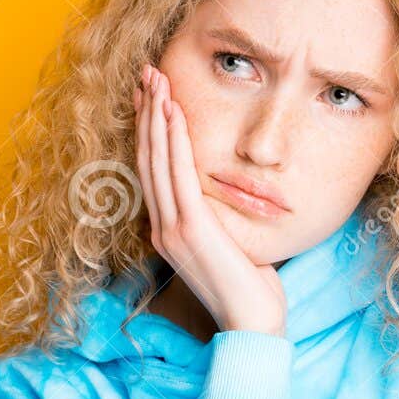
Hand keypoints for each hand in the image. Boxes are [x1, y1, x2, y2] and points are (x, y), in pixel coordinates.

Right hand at [136, 63, 286, 336]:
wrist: (251, 325)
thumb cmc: (249, 290)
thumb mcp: (228, 246)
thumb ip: (217, 220)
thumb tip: (225, 198)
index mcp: (166, 232)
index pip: (152, 171)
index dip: (148, 131)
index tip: (150, 96)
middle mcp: (161, 228)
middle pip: (148, 159)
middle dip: (146, 113)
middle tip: (148, 73)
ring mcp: (171, 229)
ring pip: (157, 161)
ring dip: (155, 117)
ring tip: (156, 80)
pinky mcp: (190, 229)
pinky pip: (178, 175)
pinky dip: (173, 140)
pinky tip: (172, 112)